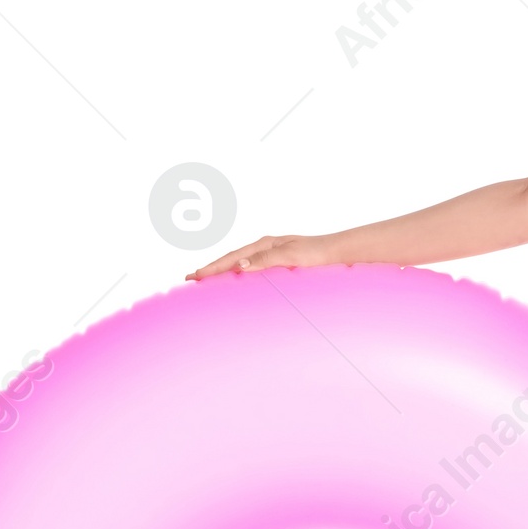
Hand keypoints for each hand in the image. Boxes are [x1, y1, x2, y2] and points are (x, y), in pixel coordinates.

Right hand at [187, 234, 334, 279]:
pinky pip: (252, 272)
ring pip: (240, 265)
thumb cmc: (317, 253)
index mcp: (264, 244)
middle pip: (231, 259)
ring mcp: (271, 256)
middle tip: (190, 279)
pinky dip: (238, 277)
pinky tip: (236, 284)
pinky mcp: (279, 266)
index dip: (212, 267)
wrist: (337, 253)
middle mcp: (265, 248)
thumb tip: (240, 265)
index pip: (231, 257)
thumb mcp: (291, 255)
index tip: (194, 277)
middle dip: (211, 269)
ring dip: (222, 273)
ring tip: (206, 282)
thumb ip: (266, 259)